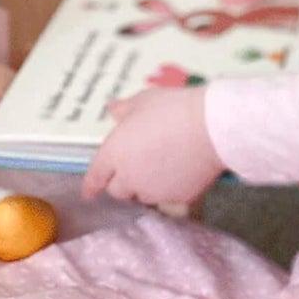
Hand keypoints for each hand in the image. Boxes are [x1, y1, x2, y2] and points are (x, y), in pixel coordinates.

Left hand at [81, 86, 222, 205]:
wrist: (209, 128)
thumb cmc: (172, 109)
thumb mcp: (143, 100)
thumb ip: (124, 109)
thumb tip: (114, 111)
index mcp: (115, 153)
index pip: (96, 176)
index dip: (91, 184)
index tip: (88, 192)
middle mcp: (130, 177)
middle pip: (118, 190)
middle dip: (123, 181)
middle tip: (137, 165)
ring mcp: (154, 190)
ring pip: (143, 195)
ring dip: (146, 186)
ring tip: (162, 165)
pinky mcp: (178, 198)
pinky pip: (168, 196)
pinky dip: (170, 187)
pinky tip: (182, 170)